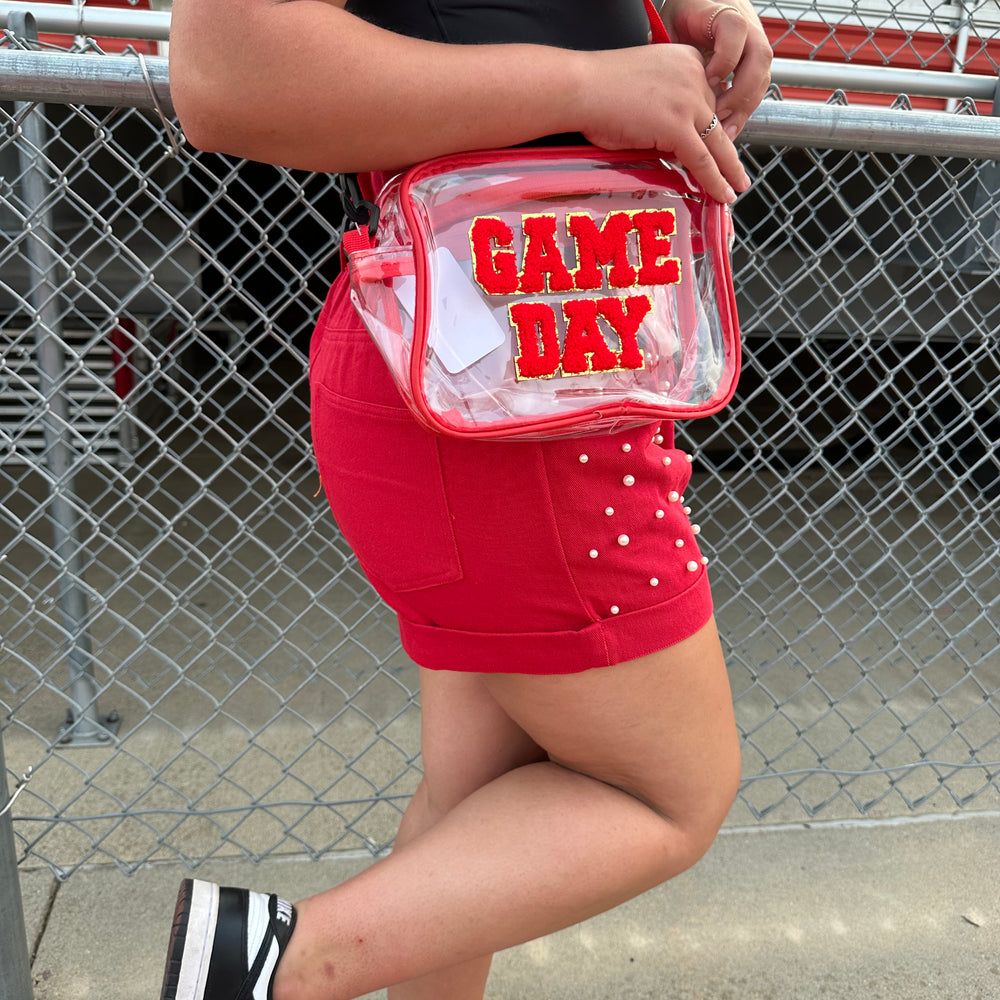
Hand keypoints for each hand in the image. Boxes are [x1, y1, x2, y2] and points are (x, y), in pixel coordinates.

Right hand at [575, 43, 750, 203]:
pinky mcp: (678, 126)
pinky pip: (703, 160)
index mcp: (687, 60)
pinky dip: (716, 181)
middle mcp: (695, 76)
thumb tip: (668, 140)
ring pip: (717, 142)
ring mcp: (689, 101)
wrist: (580, 88)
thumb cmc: (597, 89)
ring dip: (729, 168)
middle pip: (717, 119)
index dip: (711, 124)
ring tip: (736, 186)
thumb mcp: (643, 88)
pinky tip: (724, 194)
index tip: (719, 140)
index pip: (709, 97)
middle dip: (724, 147)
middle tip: (733, 167)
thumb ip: (664, 106)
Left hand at [663, 0, 772, 139]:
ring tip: (724, 132)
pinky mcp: (753, 64)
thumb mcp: (671, 23)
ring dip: (744, 108)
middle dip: (740, 93)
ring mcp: (754, 45)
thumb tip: (658, 79)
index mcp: (724, 13)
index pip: (736, 30)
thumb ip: (669, 47)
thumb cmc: (683, 12)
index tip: (708, 80)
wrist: (701, 3)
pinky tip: (727, 128)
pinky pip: (756, 89)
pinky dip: (742, 111)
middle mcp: (747, 27)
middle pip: (759, 59)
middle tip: (718, 116)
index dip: (725, 59)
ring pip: (762, 78)